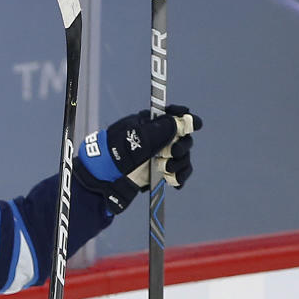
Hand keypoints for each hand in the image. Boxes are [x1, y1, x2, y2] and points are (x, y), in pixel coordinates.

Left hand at [76, 106, 201, 209]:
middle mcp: (156, 139)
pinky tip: (175, 182)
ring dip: (181, 163)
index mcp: (148, 124)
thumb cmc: (114, 156)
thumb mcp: (135, 139)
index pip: (171, 115)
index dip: (184, 117)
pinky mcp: (158, 173)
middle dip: (182, 145)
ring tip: (169, 170)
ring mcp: (158, 157)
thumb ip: (158, 130)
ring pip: (182, 156)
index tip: (195, 124)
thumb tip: (179, 121)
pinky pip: (177, 174)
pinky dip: (179, 178)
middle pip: (182, 137)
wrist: (102, 182)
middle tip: (174, 153)